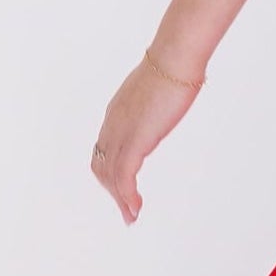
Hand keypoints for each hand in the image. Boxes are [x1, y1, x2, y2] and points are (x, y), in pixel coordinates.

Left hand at [90, 53, 203, 222]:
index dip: (109, 169)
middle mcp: (113, 124)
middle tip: (126, 207)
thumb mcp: (160, 86)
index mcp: (117, 111)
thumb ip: (158, 98)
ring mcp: (121, 133)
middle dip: (111, 189)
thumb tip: (171, 93)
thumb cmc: (175, 65)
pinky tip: (135, 208)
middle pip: (101, 164)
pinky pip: (124, 176)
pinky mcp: (135, 141)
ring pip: (110, 175)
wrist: (175, 59)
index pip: (104, 147)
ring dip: (120, 200)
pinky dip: (126, 196)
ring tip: (131, 216)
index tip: (122, 184)